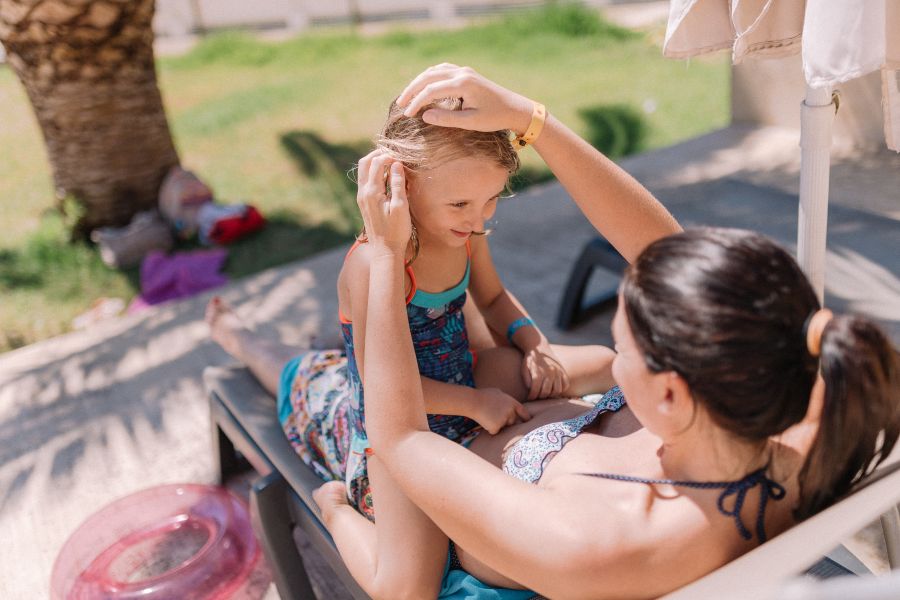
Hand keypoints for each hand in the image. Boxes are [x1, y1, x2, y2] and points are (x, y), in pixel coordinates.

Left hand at [356, 149, 410, 254]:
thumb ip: (397, 184)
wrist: (385, 250)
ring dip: (375, 162)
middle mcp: (363, 192)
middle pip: (365, 162)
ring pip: (363, 170)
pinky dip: (374, 172)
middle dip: (379, 154)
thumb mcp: (400, 207)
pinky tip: (386, 175)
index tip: (403, 158)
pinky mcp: (363, 202)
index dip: (390, 156)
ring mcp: (361, 197)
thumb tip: (396, 164)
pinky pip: (365, 180)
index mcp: (372, 192)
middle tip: (394, 154)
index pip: (377, 163)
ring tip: (390, 162)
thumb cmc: (396, 230)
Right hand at [397, 63, 532, 135]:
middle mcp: (462, 73)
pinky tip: (424, 86)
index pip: (431, 90)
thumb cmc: (495, 118)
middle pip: (428, 77)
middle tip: (400, 103)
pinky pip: (442, 70)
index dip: (416, 102)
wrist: (515, 108)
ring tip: (408, 96)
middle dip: (412, 89)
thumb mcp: (470, 122)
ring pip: (434, 71)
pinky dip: (430, 77)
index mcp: (462, 84)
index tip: (407, 114)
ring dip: (419, 82)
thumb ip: (446, 119)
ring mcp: (464, 71)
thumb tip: (424, 115)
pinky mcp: (466, 73)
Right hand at [473, 388, 530, 434]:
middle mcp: (510, 412)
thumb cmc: (483, 395)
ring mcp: (504, 420)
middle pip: (512, 421)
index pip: (523, 412)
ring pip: (503, 427)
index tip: (529, 422)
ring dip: (498, 424)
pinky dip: (490, 428)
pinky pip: (495, 431)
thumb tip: (508, 405)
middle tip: (493, 414)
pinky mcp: (497, 427)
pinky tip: (484, 420)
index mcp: (512, 402)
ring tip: (487, 415)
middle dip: (505, 420)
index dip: (526, 417)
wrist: (472, 401)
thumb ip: (506, 400)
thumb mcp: (498, 393)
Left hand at [522, 345, 569, 399]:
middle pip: (546, 392)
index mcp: (538, 372)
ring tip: (545, 392)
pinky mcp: (563, 371)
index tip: (530, 398)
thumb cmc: (530, 360)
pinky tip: (554, 388)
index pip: (535, 391)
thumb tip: (532, 390)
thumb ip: (527, 380)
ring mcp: (558, 371)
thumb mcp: (524, 369)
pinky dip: (561, 389)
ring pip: (557, 390)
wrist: (539, 347)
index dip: (532, 397)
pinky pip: (566, 384)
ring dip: (551, 394)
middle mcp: (549, 372)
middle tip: (537, 395)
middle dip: (540, 396)